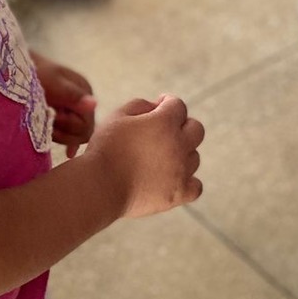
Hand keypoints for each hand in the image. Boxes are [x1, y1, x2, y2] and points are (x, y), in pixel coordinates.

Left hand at [31, 52, 95, 158]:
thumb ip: (72, 95)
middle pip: (85, 131)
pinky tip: (67, 152)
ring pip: (77, 135)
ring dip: (62, 136)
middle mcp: (84, 101)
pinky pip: (72, 135)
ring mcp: (75, 109)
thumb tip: (94, 104)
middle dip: (66, 133)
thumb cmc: (34, 73)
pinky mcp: (65, 115)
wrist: (16, 69)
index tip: (53, 116)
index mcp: (85, 91)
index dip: (69, 125)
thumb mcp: (53, 84)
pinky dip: (67, 140)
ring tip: (46, 128)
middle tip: (48, 125)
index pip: (87, 123)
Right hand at [85, 96, 203, 218]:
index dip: (166, 104)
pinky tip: (174, 179)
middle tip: (163, 132)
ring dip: (183, 153)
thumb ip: (140, 105)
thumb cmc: (106, 148)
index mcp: (165, 122)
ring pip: (195, 157)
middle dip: (182, 126)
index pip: (178, 105)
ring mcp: (181, 171)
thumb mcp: (118, 115)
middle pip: (196, 129)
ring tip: (161, 158)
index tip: (156, 108)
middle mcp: (179, 145)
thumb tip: (156, 107)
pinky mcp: (178, 194)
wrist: (100, 185)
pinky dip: (188, 181)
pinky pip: (196, 186)